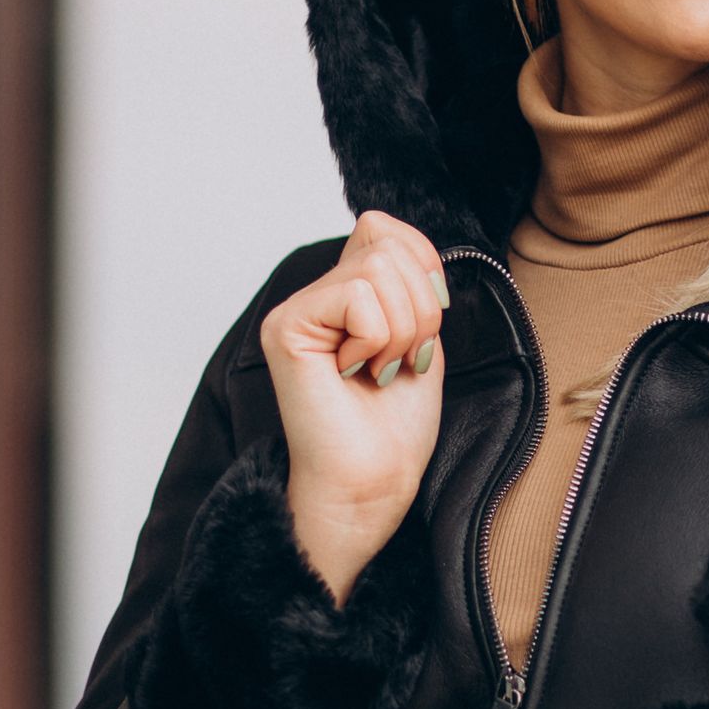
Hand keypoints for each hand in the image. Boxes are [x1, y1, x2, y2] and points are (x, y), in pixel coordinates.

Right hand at [259, 211, 449, 602]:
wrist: (373, 483)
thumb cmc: (394, 426)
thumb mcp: (418, 332)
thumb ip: (407, 278)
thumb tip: (387, 226)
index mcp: (343, 296)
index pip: (385, 229)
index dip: (424, 271)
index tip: (422, 332)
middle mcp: (313, 297)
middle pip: (387, 245)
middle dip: (420, 309)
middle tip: (401, 362)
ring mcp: (294, 310)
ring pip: (377, 268)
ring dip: (402, 330)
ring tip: (380, 371)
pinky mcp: (285, 328)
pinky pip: (358, 297)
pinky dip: (378, 340)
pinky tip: (356, 374)